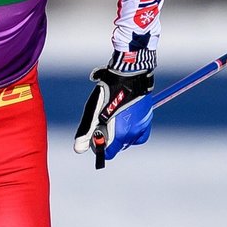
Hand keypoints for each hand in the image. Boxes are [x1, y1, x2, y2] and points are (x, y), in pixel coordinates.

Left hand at [73, 51, 154, 168]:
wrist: (130, 73)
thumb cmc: (109, 90)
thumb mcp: (93, 111)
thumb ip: (87, 131)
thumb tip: (79, 149)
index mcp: (120, 134)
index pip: (108, 153)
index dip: (99, 146)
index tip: (96, 134)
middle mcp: (133, 133)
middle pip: (118, 146)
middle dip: (109, 138)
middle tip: (104, 122)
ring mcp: (142, 126)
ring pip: (128, 140)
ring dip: (120, 134)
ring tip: (114, 118)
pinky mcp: (147, 118)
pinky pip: (140, 134)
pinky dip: (133, 132)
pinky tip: (127, 122)